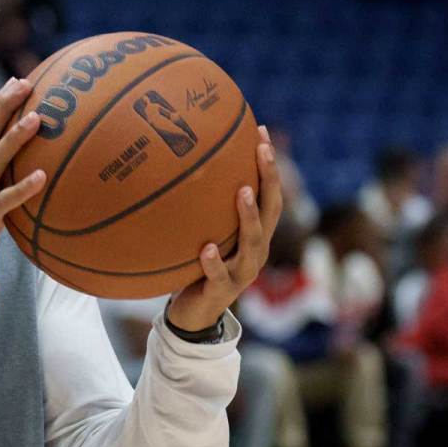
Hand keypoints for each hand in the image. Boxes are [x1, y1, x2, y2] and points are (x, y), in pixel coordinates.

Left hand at [166, 125, 281, 331]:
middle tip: (262, 150)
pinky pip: (218, 276)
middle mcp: (255, 251)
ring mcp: (241, 273)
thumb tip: (177, 164)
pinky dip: (214, 262)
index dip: (269, 166)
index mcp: (253, 236)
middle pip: (270, 212)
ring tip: (242, 191)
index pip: (268, 195)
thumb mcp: (202, 232)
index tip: (260, 131)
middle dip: (269, 179)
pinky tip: (207, 248)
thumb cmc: (196, 266)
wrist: (192, 315)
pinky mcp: (221, 292)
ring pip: (252, 243)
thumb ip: (200, 207)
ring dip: (248, 216)